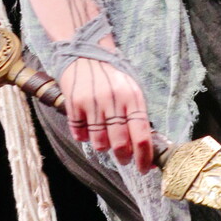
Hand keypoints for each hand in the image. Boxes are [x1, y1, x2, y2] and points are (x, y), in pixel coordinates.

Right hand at [61, 56, 155, 174]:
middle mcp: (114, 101)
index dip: (144, 157)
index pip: (141, 136)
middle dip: (124, 157)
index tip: (143, 168)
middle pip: (120, 143)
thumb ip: (138, 116)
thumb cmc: (113, 75)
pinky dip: (83, 136)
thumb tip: (146, 148)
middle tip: (124, 158)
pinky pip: (79, 133)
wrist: (86, 52)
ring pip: (99, 142)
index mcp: (133, 98)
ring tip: (104, 140)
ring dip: (103, 146)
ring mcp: (92, 102)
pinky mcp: (74, 103)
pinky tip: (87, 129)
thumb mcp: (132, 89)